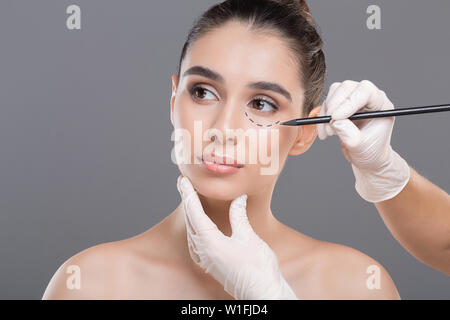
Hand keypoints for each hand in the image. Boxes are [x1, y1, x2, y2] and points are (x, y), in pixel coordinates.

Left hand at [176, 175, 297, 299]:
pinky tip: (198, 227)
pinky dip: (195, 229)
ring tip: (190, 200)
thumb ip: (238, 215)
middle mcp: (203, 252)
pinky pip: (196, 243)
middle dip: (186, 201)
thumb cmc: (258, 268)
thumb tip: (238, 198)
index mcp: (209, 243)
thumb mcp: (248, 237)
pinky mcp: (211, 265)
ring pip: (191, 232)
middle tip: (183, 184)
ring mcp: (205, 260)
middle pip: (190, 221)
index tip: (182, 180)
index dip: (188, 194)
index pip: (194, 212)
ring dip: (190, 214)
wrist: (262, 294)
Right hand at [317, 80, 409, 202]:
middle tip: (330, 124)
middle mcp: (368, 98)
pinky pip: (327, 102)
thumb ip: (349, 133)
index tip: (336, 118)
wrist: (366, 156)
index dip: (349, 102)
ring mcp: (354, 99)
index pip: (365, 91)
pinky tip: (326, 132)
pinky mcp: (341, 104)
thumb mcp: (360, 146)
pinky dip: (322, 117)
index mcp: (381, 104)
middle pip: (347, 87)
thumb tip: (335, 121)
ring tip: (330, 133)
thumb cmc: (370, 151)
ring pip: (335, 92)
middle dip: (334, 105)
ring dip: (327, 112)